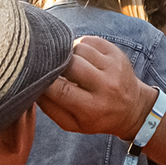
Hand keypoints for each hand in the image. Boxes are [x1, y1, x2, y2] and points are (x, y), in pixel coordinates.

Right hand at [37, 36, 152, 138]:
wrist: (132, 108)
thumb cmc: (96, 117)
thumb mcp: (72, 124)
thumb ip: (50, 108)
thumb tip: (33, 87)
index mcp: (92, 108)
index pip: (61, 90)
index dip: (45, 82)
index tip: (37, 78)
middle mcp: (106, 86)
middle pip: (71, 64)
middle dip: (57, 64)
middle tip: (53, 68)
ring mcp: (114, 67)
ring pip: (79, 49)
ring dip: (69, 54)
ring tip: (69, 64)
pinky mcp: (116, 52)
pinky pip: (90, 40)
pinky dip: (80, 46)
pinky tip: (80, 57)